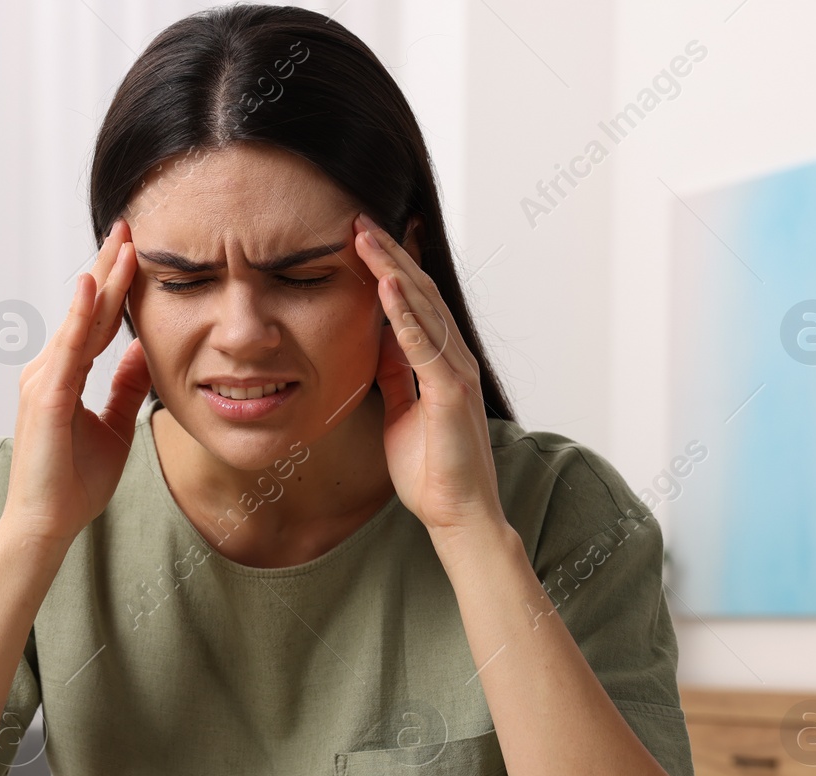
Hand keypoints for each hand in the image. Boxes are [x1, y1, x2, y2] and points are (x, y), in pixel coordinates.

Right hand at [2, 218, 152, 547]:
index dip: (114, 284)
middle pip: (86, 309)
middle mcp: (49, 370)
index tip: (133, 249)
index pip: (96, 320)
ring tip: (122, 242)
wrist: (47, 524)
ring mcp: (44, 380)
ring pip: (80, 321)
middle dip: (108, 266)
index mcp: (65, 375)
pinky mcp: (46, 398)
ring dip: (101, 280)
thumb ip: (125, 387)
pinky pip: (68, 349)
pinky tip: (90, 287)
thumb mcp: (115, 426)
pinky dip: (78, 316)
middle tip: (129, 225)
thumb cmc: (73, 483)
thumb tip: (142, 350)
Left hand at [351, 212, 511, 543]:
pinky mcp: (452, 393)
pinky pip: (424, 345)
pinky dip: (404, 314)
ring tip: (365, 237)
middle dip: (389, 256)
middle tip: (359, 220)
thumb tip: (378, 340)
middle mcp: (454, 359)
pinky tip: (386, 287)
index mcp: (440, 363)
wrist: (457, 515)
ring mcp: (456, 373)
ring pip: (423, 309)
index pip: (413, 304)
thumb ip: (396, 374)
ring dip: (393, 270)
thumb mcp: (402, 410)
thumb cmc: (432, 471)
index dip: (388, 269)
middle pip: (419, 294)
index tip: (360, 239)